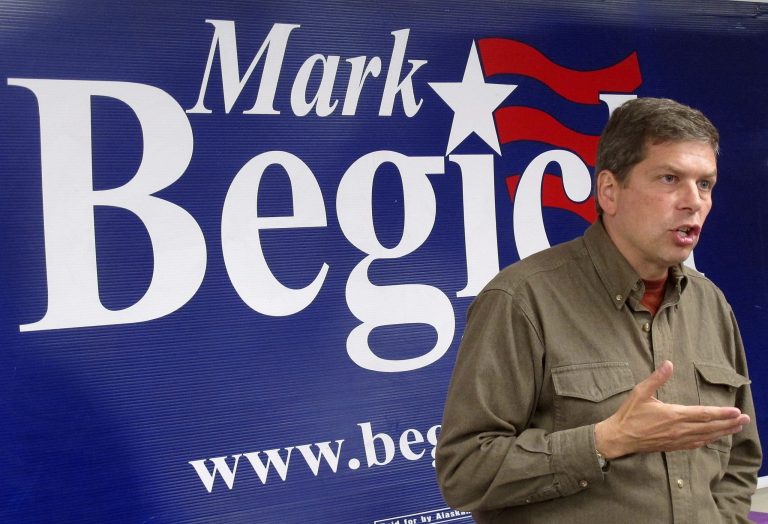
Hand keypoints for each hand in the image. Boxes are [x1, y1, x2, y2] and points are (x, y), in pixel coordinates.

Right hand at [594, 360, 748, 459]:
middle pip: (710, 427)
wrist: (620, 437)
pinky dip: (709, 440)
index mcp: (673, 415)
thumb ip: (656, 378)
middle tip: (745, 419)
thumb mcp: (640, 393)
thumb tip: (669, 363)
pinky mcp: (674, 446)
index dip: (722, 413)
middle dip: (729, 423)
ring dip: (723, 432)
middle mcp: (679, 429)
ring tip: (737, 428)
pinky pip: (697, 444)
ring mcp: (678, 439)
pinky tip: (714, 438)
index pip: (704, 414)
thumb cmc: (629, 415)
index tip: (736, 411)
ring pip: (706, 437)